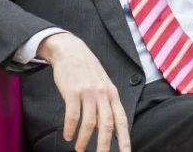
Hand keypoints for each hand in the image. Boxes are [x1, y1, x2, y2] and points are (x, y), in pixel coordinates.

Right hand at [38, 34, 130, 151]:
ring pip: (89, 122)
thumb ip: (107, 102)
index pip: (121, 120)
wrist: (70, 50)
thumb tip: (110, 126)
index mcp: (112, 93)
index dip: (124, 139)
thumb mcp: (103, 83)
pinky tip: (68, 136)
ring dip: (84, 139)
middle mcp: (103, 94)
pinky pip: (72, 115)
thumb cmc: (86, 69)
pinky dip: (70, 129)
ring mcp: (88, 92)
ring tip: (80, 149)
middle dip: (104, 145)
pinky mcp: (72, 91)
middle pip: (107, 125)